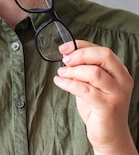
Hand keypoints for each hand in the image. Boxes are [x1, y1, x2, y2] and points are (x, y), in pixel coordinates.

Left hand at [54, 40, 136, 154]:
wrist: (110, 135)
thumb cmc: (99, 107)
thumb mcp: (92, 84)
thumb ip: (84, 69)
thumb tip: (67, 54)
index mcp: (120, 72)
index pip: (102, 50)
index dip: (81, 45)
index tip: (64, 48)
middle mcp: (122, 81)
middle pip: (103, 56)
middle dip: (80, 55)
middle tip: (65, 61)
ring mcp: (117, 94)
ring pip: (94, 73)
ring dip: (72, 71)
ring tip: (61, 73)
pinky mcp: (108, 107)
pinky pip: (85, 89)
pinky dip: (68, 83)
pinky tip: (59, 82)